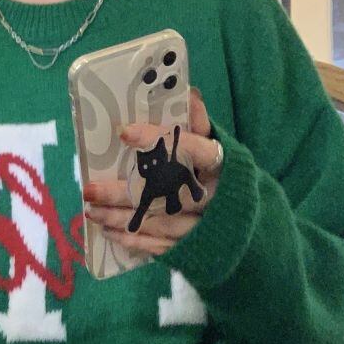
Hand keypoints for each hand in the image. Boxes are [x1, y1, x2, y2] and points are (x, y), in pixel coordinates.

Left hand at [83, 87, 221, 256]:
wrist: (253, 225)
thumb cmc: (225, 178)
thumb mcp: (218, 149)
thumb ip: (201, 126)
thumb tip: (189, 93)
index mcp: (223, 167)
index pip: (193, 150)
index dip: (159, 140)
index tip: (124, 133)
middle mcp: (215, 198)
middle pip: (167, 193)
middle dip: (125, 193)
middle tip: (90, 189)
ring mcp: (205, 228)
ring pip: (159, 223)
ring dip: (122, 219)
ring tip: (92, 211)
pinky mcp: (195, 249)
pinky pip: (160, 247)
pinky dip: (134, 241)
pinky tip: (109, 232)